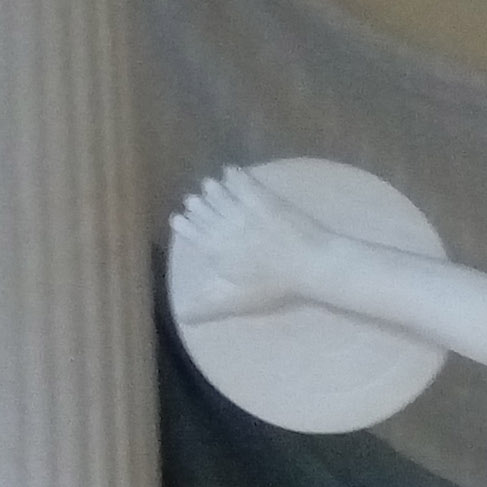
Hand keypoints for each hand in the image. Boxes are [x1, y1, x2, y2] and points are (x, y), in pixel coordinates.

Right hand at [166, 165, 336, 327]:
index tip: (178, 219)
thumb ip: (206, 305)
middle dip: (195, 205)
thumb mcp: (235, 300)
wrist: (308, 262)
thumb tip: (181, 315)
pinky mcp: (262, 196)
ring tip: (209, 186)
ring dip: (211, 189)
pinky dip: (233, 174)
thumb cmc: (272, 285)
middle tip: (193, 201)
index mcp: (213, 246)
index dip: (182, 224)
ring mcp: (241, 207)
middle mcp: (221, 222)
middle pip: (200, 208)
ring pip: (217, 192)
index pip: (189, 230)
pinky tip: (230, 171)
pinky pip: (241, 180)